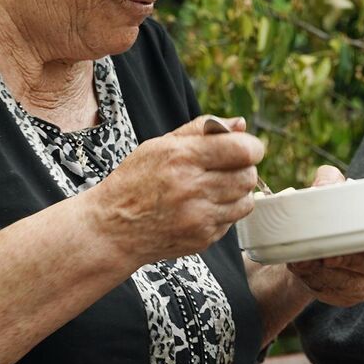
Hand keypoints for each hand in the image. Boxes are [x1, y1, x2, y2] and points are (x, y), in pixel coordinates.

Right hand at [86, 115, 263, 266]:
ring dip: (237, 193)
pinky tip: (201, 208)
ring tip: (214, 188)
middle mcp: (192, 189)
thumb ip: (202, 130)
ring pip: (246, 202)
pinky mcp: (202, 239)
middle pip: (248, 176)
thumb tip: (240, 124)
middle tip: (228, 168)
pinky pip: (231, 222)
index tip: (246, 149)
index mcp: (182, 158)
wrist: (112, 229)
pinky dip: (223, 213)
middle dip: (244, 169)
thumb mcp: (160, 145)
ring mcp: (199, 218)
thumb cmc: (135, 182)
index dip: (251, 147)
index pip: (242, 150)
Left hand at [285, 166, 363, 306]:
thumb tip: (326, 181)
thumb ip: (332, 182)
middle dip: (348, 262)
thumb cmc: (335, 217)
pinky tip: (302, 268)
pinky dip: (313, 280)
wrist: (316, 246)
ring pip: (348, 283)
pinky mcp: (345, 296)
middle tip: (327, 256)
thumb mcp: (335, 196)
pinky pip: (330, 291)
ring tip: (306, 260)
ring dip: (325, 273)